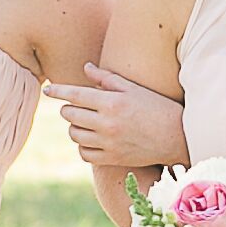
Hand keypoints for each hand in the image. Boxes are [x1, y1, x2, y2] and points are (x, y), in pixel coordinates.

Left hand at [47, 66, 187, 175]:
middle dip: (69, 108)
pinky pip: (84, 153)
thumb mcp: (134, 88)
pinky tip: (92, 139)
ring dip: (76, 127)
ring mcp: (108, 143)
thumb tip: (86, 68)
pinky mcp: (112, 159)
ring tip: (87, 122)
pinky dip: (83, 145)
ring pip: (74, 134)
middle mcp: (107, 123)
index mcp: (112, 102)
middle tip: (78, 106)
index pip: (75, 94)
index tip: (48, 89)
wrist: (177, 137)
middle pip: (70, 115)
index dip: (58, 91)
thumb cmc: (157, 107)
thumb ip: (107, 78)